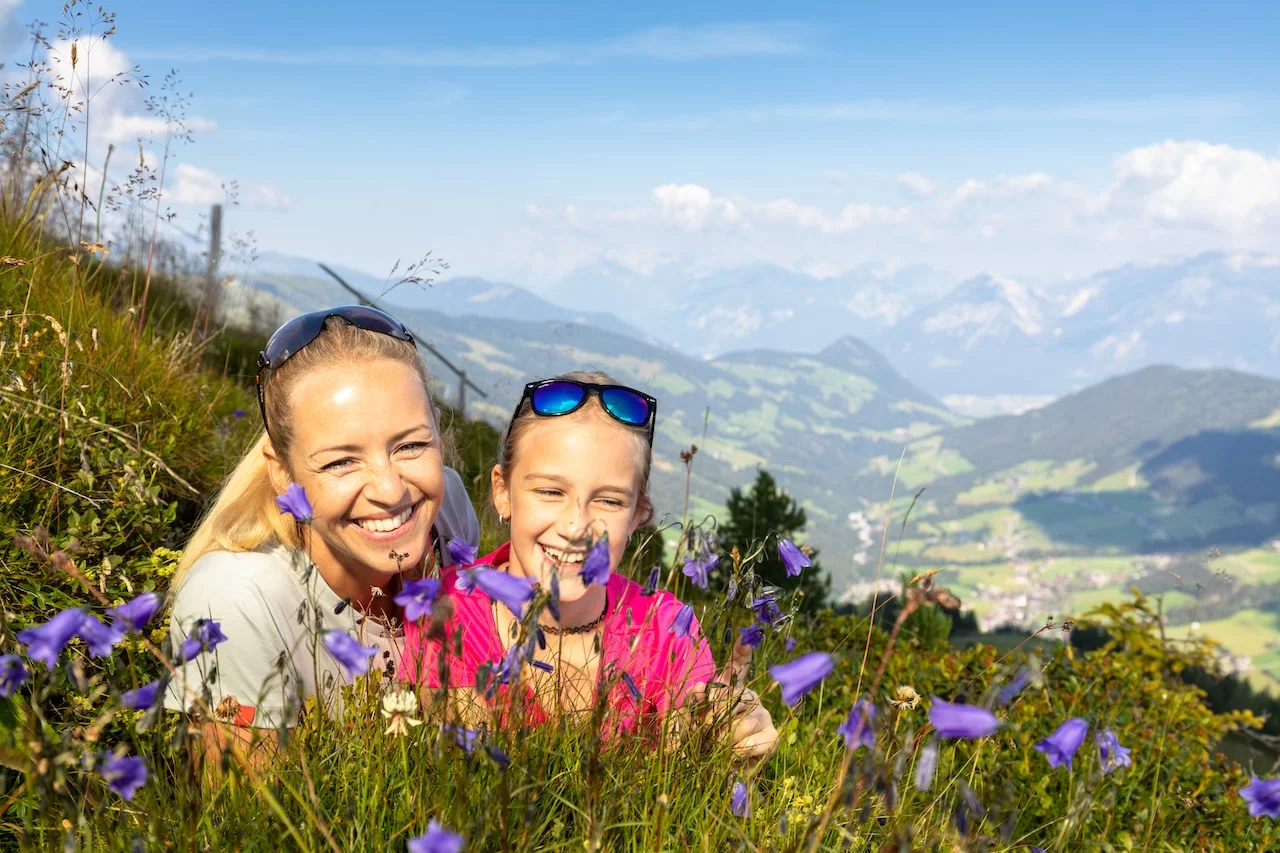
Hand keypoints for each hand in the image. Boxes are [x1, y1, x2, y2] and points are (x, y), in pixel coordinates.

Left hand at [684, 638, 778, 764]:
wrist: (704, 773)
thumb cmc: (694, 743)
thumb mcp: (684, 720)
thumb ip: (690, 701)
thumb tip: (701, 687)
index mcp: (726, 690)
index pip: (737, 665)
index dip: (741, 651)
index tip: (744, 638)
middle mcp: (748, 698)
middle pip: (739, 693)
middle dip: (720, 710)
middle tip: (707, 725)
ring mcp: (762, 715)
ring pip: (749, 718)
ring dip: (729, 734)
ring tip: (717, 744)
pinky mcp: (771, 736)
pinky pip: (761, 739)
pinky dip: (742, 748)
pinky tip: (733, 753)